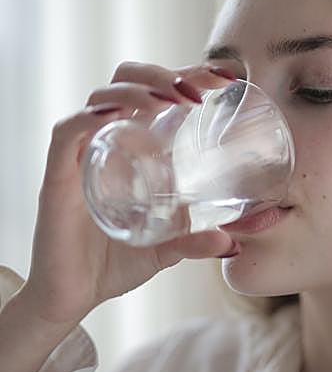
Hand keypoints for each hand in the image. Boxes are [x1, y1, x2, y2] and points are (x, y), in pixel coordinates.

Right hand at [22, 61, 237, 326]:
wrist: (72, 297)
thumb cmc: (116, 262)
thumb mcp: (168, 247)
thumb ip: (197, 241)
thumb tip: (234, 244)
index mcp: (135, 147)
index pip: (159, 92)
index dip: (190, 75)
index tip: (226, 77)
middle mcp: (109, 141)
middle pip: (129, 80)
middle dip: (164, 74)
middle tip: (199, 93)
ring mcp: (83, 155)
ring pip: (102, 96)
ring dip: (139, 89)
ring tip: (172, 100)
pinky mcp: (58, 176)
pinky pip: (68, 132)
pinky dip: (90, 116)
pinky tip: (117, 114)